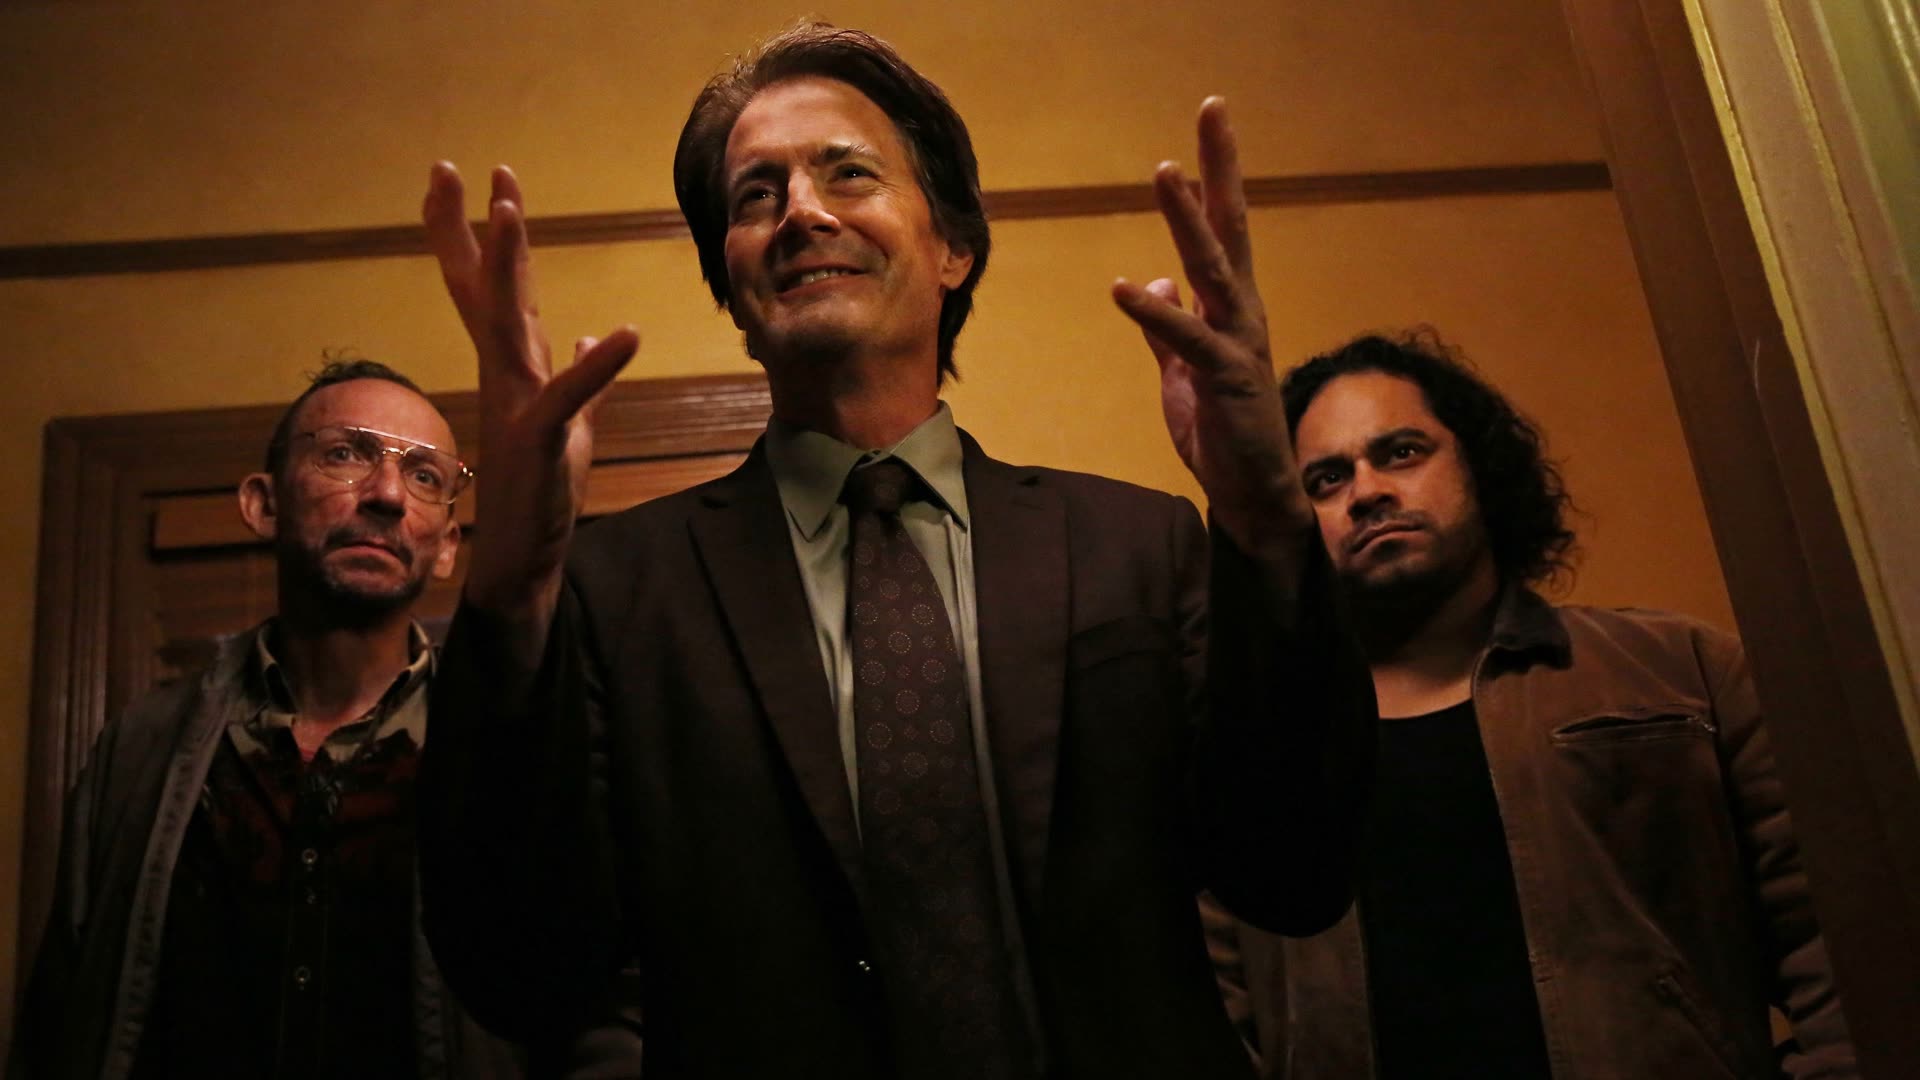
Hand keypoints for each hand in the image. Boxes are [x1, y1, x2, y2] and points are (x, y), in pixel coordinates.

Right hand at [423, 163, 638, 624]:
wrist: (524, 556)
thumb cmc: (542, 491)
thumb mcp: (573, 422)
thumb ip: (582, 377)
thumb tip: (591, 335)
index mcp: (514, 368)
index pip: (490, 290)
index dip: (482, 235)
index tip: (482, 182)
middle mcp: (505, 375)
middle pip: (482, 289)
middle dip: (469, 227)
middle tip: (452, 168)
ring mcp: (517, 404)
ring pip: (508, 321)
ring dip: (508, 264)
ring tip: (509, 210)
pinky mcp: (540, 438)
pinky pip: (571, 396)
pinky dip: (598, 367)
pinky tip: (623, 334)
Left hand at [1112, 98, 1311, 560]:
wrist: (1253, 495)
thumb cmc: (1224, 433)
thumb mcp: (1182, 373)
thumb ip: (1167, 330)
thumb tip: (1154, 281)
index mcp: (1230, 309)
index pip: (1222, 231)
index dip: (1212, 178)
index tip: (1206, 125)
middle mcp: (1242, 314)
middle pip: (1230, 227)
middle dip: (1219, 168)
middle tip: (1212, 110)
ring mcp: (1239, 344)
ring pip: (1213, 269)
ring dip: (1188, 220)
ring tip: (1165, 171)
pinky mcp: (1227, 381)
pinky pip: (1187, 340)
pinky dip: (1154, 314)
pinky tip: (1125, 287)